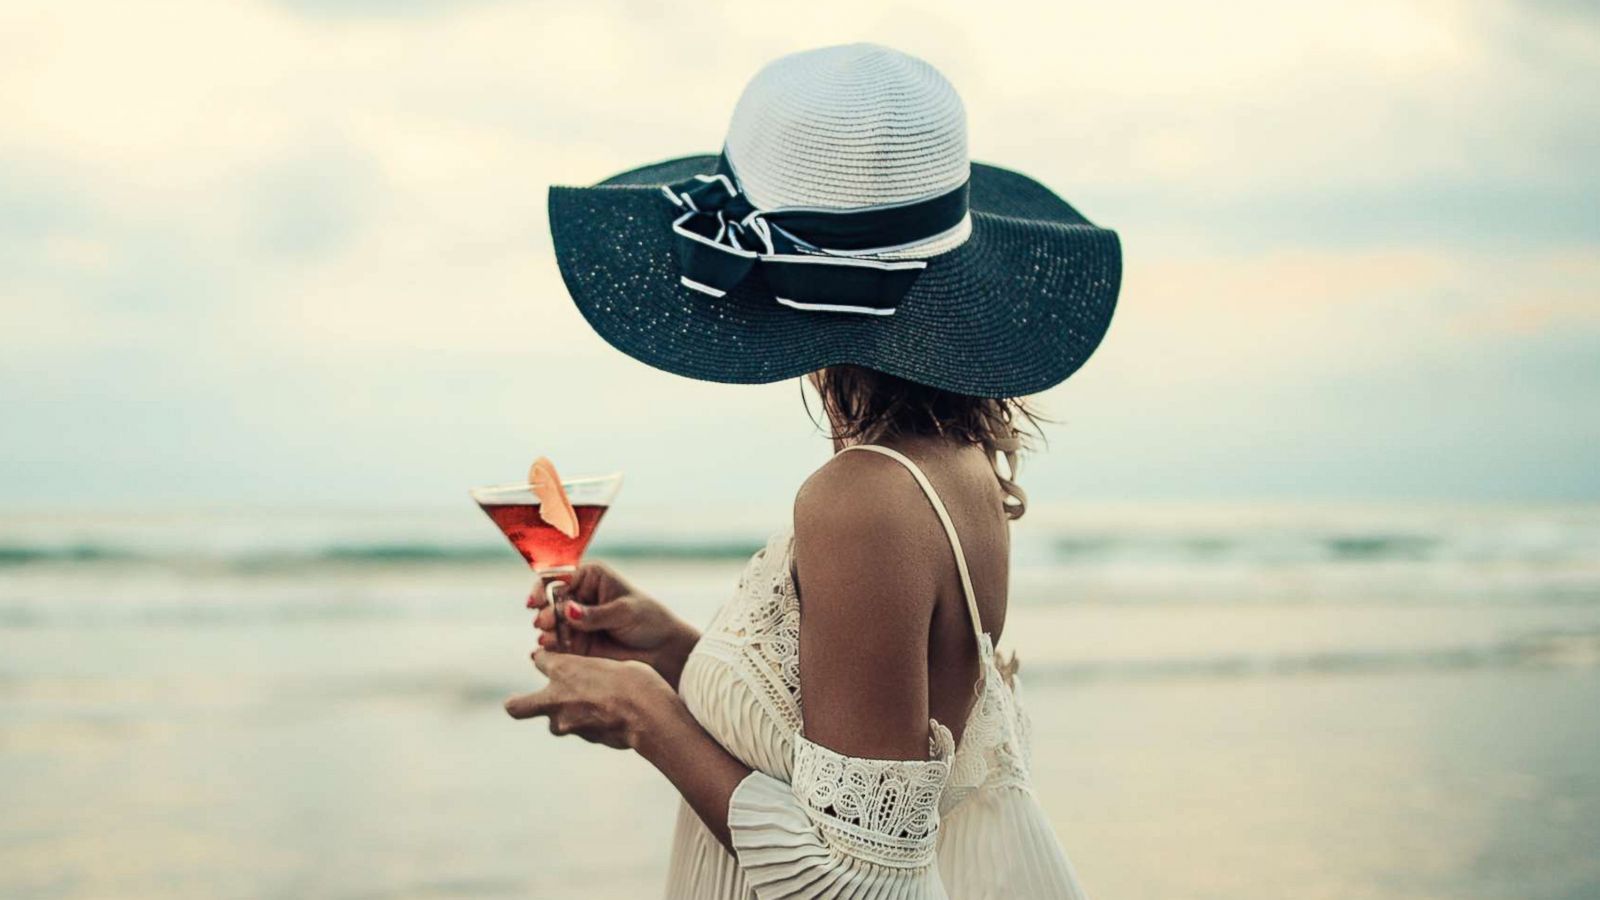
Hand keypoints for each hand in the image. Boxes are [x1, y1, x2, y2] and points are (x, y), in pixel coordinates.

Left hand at [504, 650, 680, 749]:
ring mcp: (566, 723)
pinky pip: (579, 732)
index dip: (545, 659)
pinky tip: (610, 719)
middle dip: (517, 702)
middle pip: (516, 705)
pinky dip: (589, 726)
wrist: (649, 715)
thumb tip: (593, 678)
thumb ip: (595, 671)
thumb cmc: (637, 681)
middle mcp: (556, 697)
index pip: (539, 660)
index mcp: (563, 669)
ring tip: (591, 710)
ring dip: (564, 718)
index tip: (552, 659)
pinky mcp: (583, 740)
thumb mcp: (614, 663)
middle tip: (520, 700)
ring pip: (554, 724)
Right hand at [529, 563, 699, 687]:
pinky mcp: (574, 642)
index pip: (559, 577)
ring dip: (545, 630)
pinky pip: (554, 642)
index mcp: (591, 576)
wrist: (661, 650)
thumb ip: (595, 614)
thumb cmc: (648, 621)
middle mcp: (578, 596)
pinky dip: (550, 645)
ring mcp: (574, 620)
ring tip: (550, 639)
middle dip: (545, 612)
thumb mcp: (624, 613)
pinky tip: (550, 648)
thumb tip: (567, 610)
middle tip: (546, 624)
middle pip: (549, 600)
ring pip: (548, 622)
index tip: (536, 601)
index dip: (543, 587)